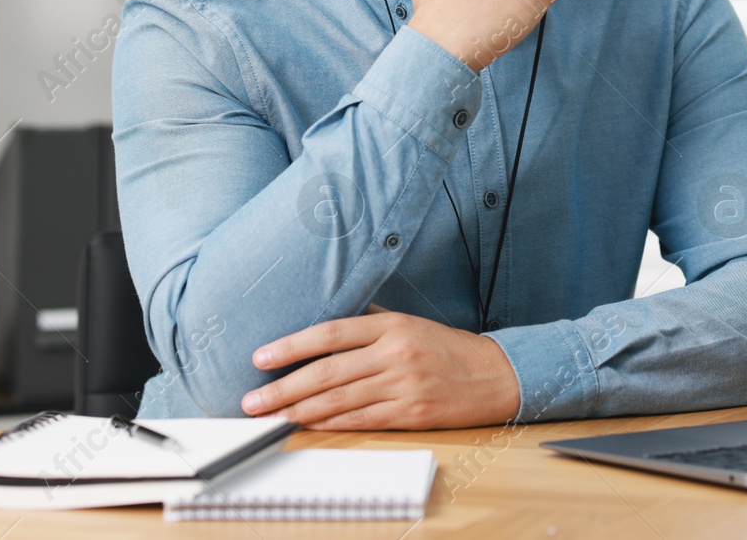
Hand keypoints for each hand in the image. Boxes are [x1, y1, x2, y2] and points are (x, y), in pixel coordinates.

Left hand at [242, 306, 520, 429]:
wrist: (494, 376)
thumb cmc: (447, 348)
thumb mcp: (410, 323)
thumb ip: (370, 322)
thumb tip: (324, 320)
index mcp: (392, 327)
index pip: (331, 334)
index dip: (292, 345)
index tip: (261, 357)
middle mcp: (395, 355)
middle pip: (327, 373)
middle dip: (283, 388)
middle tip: (252, 400)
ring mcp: (402, 387)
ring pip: (339, 402)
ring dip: (298, 411)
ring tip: (270, 416)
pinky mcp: (410, 414)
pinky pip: (360, 421)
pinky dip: (329, 425)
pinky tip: (307, 425)